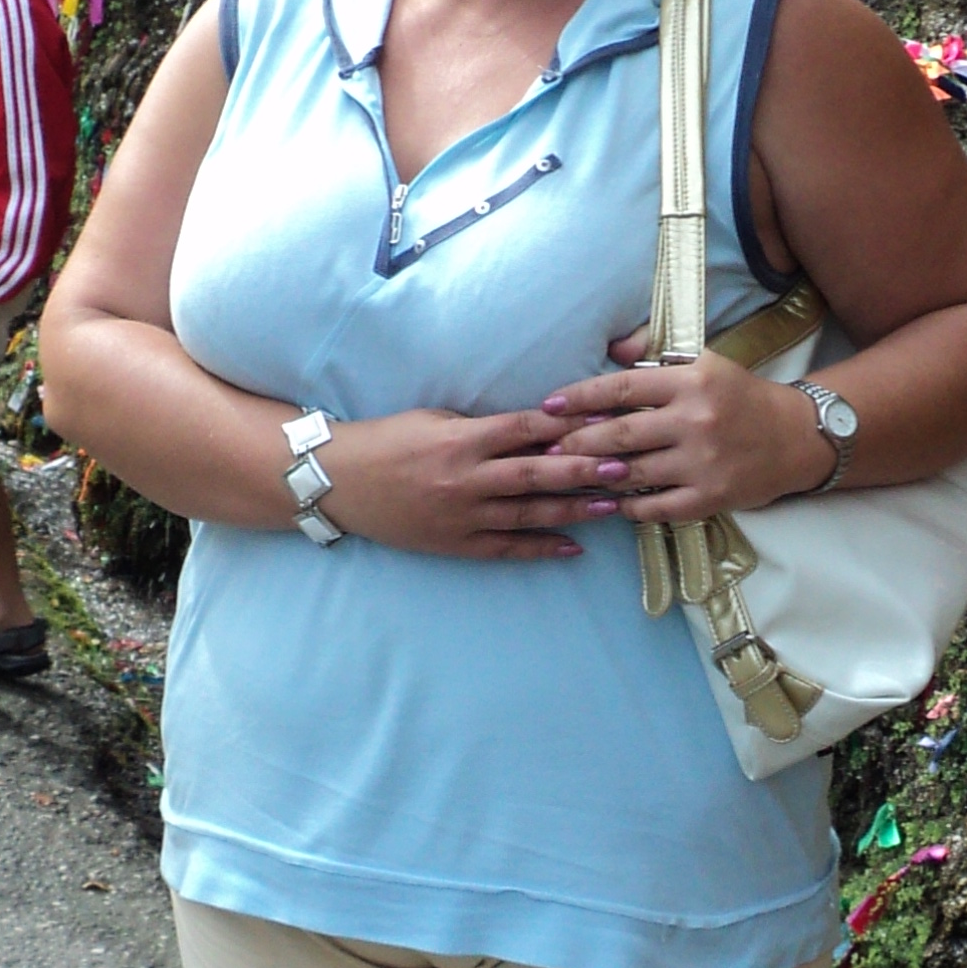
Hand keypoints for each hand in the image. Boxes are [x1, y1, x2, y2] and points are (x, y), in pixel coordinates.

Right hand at [316, 404, 632, 561]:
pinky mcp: (455, 542)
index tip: (605, 421)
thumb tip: (538, 427)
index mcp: (462, 439)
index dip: (569, 425)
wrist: (341, 481)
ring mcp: (462, 515)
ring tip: (614, 507)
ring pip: (529, 513)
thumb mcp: (436, 419)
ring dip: (574, 510)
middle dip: (584, 470)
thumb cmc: (390, 440)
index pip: (527, 428)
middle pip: (537, 473)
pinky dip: (541, 548)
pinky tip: (573, 546)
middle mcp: (466, 478)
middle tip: (625, 466)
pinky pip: (506, 548)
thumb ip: (484, 426)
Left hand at [541, 331, 833, 522]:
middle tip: (545, 449)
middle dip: (576, 443)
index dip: (580, 397)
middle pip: (620, 434)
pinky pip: (657, 506)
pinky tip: (611, 502)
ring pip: (633, 472)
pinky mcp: (711, 496)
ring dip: (595, 475)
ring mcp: (703, 462)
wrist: (795, 436)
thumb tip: (612, 347)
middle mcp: (696, 420)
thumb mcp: (704, 363)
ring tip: (567, 475)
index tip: (549, 405)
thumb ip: (655, 356)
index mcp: (692, 381)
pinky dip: (629, 506)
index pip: (622, 388)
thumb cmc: (740, 396)